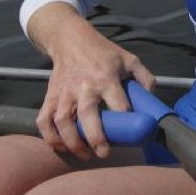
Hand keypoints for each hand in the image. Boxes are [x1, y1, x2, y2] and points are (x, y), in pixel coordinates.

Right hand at [30, 4, 155, 159]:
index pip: (117, 102)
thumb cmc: (103, 52)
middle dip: (95, 137)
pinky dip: (49, 136)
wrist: (71, 40)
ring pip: (63, 121)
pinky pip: (44, 120)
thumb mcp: (129, 59)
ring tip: (84, 155)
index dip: (124, 117)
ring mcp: (64, 92)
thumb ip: (145, 78)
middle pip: (87, 114)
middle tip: (104, 153)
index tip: (130, 131)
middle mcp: (84, 86)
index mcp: (106, 77)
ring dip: (71, 141)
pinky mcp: (49, 96)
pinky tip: (61, 147)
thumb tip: (151, 102)